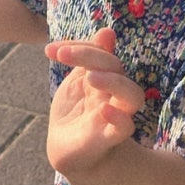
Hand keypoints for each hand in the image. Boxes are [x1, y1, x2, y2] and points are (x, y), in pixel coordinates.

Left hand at [45, 28, 144, 177]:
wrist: (67, 152)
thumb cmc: (74, 114)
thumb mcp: (76, 82)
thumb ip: (88, 59)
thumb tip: (108, 31)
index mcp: (104, 77)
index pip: (103, 53)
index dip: (81, 45)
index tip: (51, 50)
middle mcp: (112, 93)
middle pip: (117, 68)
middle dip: (91, 56)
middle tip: (64, 55)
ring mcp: (114, 114)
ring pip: (133, 95)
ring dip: (114, 82)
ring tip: (90, 77)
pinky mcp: (109, 138)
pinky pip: (125, 127)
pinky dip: (118, 117)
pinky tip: (103, 109)